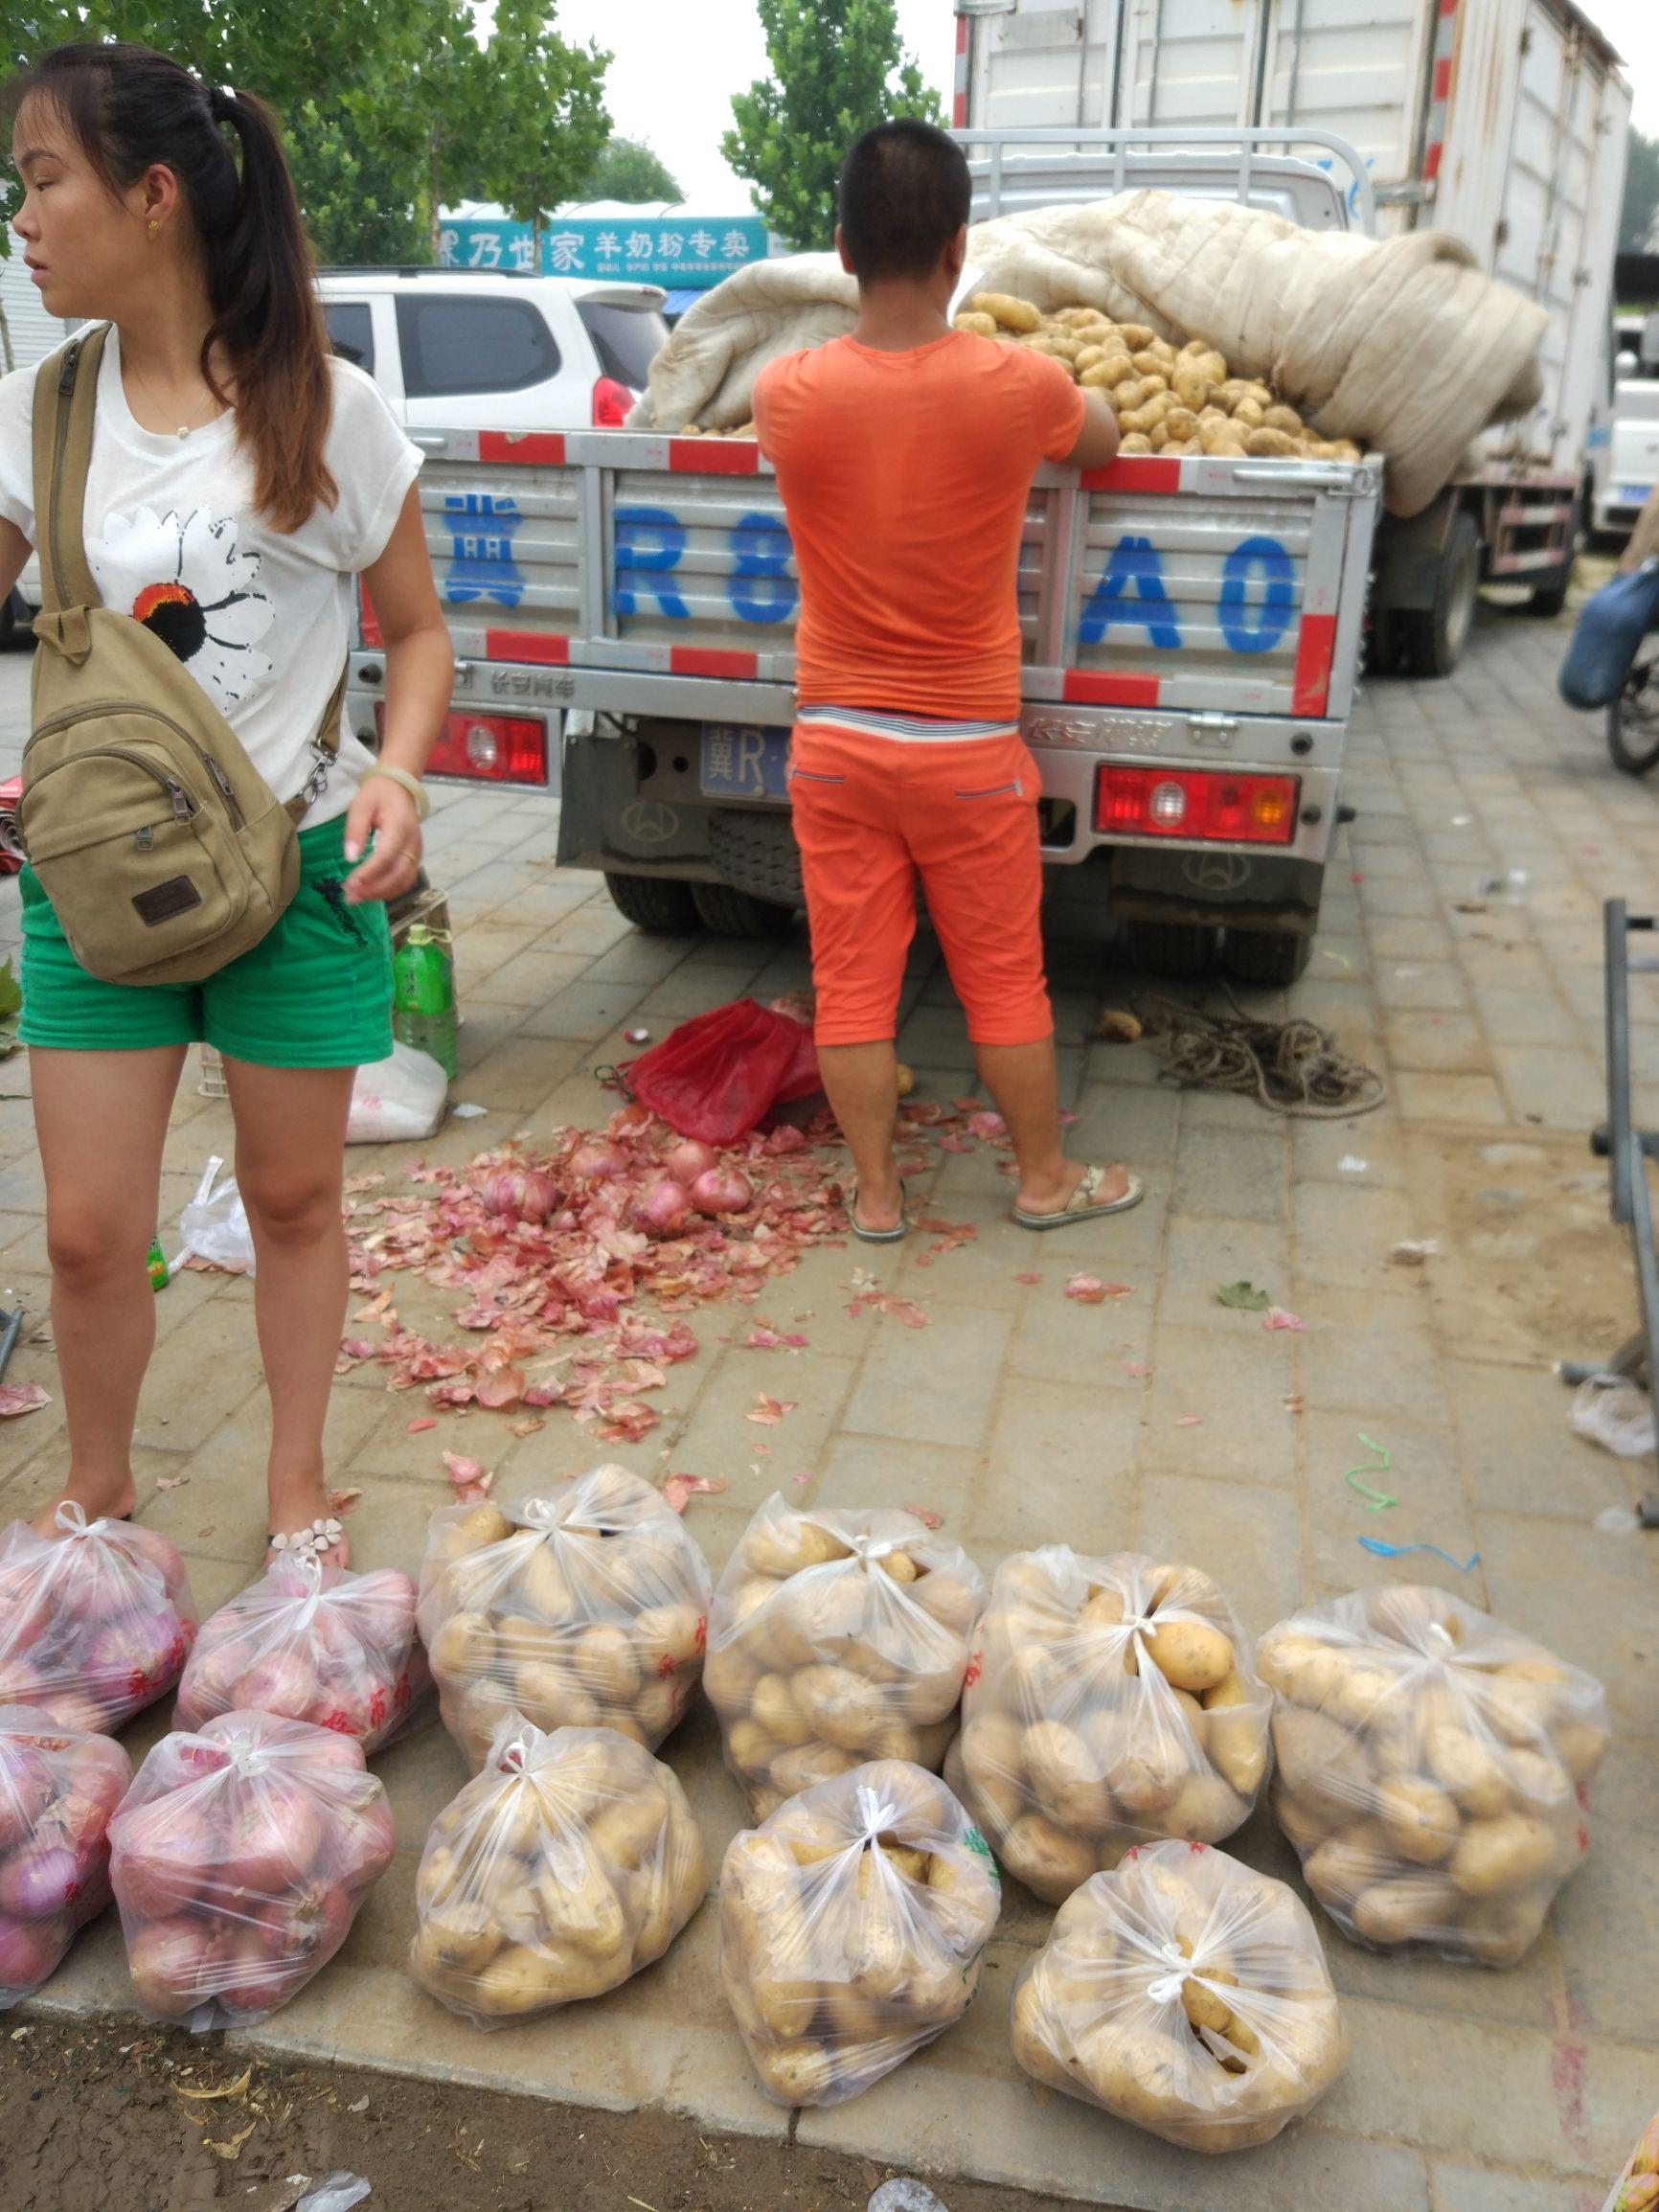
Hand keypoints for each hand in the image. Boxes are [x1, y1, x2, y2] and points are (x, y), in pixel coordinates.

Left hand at [342, 777, 421, 904]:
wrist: (398, 788)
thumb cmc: (377, 795)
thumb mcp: (360, 806)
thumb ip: (355, 830)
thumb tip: (351, 858)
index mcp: (400, 827)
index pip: (386, 856)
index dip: (369, 873)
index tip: (349, 884)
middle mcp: (413, 843)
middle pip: (398, 874)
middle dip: (373, 889)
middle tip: (349, 897)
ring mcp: (417, 852)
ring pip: (404, 881)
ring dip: (381, 894)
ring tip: (357, 898)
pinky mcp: (415, 858)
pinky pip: (405, 880)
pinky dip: (389, 891)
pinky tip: (371, 892)